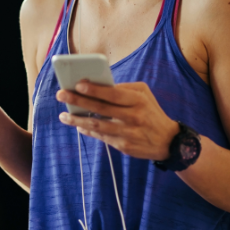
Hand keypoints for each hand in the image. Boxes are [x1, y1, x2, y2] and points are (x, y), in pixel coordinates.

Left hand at [56, 81, 178, 160]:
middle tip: (61, 95)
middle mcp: (133, 117)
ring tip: (63, 115)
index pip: (113, 93)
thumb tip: (98, 85)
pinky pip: (101, 136)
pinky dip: (87, 130)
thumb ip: (124, 88)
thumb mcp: (144, 95)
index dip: (95, 89)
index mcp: (138, 100)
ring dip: (77, 119)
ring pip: (98, 125)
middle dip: (79, 100)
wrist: (168, 141)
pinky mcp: (124, 146)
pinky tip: (77, 124)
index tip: (78, 84)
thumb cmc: (151, 112)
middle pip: (101, 108)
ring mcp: (128, 133)